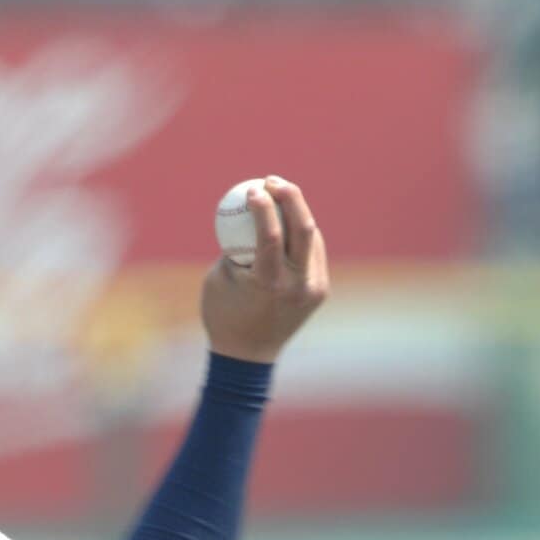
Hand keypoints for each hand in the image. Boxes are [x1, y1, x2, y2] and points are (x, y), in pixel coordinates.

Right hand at [200, 176, 328, 365]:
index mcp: (269, 285)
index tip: (252, 189)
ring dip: (297, 212)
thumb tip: (244, 209)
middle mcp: (297, 286)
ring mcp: (313, 289)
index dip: (263, 205)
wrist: (247, 358)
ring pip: (312, 237)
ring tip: (278, 197)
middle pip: (303, 228)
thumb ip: (234, 244)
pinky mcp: (320, 290)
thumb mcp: (218, 277)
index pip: (272, 234)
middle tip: (273, 181)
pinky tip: (288, 223)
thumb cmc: (223, 315)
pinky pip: (313, 252)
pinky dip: (301, 235)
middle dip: (290, 196)